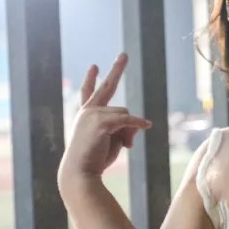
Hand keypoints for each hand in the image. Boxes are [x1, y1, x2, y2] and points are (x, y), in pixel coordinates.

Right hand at [59, 54, 150, 184]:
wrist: (80, 173)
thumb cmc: (95, 160)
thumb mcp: (113, 140)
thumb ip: (125, 127)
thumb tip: (139, 123)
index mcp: (85, 115)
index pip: (89, 92)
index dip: (91, 79)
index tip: (94, 66)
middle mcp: (87, 111)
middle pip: (106, 86)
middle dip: (116, 69)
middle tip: (124, 54)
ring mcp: (92, 114)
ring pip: (125, 113)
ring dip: (130, 129)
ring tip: (125, 146)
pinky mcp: (100, 122)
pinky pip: (128, 120)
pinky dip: (139, 123)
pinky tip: (147, 125)